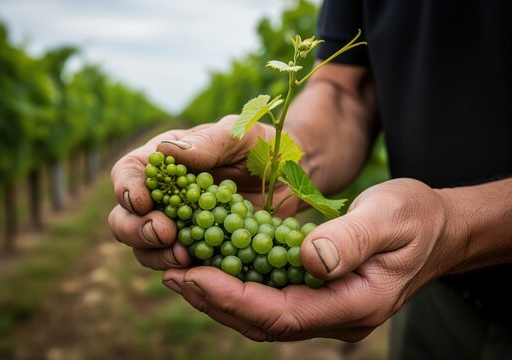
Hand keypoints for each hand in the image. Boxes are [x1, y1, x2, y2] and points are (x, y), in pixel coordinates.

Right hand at [108, 116, 299, 269]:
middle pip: (126, 216)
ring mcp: (181, 224)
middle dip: (136, 228)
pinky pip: (181, 263)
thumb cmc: (261, 145)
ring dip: (156, 254)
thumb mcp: (238, 134)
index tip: (139, 202)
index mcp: (165, 160)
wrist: (288, 173)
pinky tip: (198, 266)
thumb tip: (166, 152)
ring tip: (182, 254)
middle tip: (163, 233)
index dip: (126, 188)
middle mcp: (165, 194)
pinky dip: (184, 268)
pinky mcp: (200, 247)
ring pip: (147, 246)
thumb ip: (207, 142)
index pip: (129, 171)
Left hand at [162, 178, 458, 340]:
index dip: (234, 297)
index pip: (283, 313)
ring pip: (263, 312)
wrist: (437, 228)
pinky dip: (239, 283)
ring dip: (220, 294)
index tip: (193, 274)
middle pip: (264, 320)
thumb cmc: (416, 218)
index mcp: (355, 303)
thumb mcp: (390, 217)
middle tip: (173, 272)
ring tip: (182, 270)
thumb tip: (309, 257)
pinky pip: (272, 296)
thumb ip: (353, 239)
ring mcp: (327, 308)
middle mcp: (336, 315)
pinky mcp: (319, 293)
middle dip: (215, 299)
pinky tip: (216, 264)